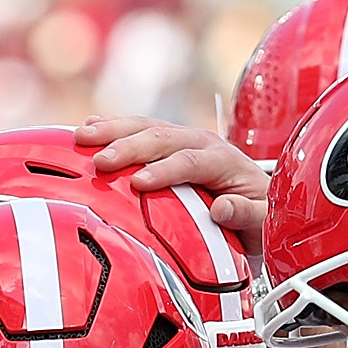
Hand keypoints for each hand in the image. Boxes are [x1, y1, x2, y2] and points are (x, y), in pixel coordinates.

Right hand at [76, 117, 265, 238]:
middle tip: (100, 161)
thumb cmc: (259, 215)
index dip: (165, 171)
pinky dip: (113, 127)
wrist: (259, 200)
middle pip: (162, 137)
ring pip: (146, 127)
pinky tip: (89, 126)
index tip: (138, 183)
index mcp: (224, 160)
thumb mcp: (264, 222)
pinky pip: (139, 129)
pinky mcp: (168, 143)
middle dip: (129, 147)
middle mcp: (202, 142)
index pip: (191, 161)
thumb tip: (222, 210)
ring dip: (113, 130)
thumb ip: (247, 215)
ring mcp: (183, 139)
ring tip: (82, 136)